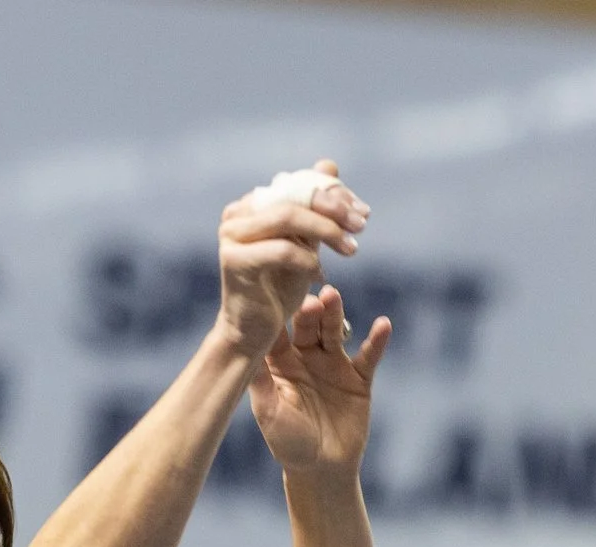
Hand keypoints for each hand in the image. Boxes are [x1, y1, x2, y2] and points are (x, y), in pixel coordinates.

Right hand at [214, 160, 368, 357]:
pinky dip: (307, 260)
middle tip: (362, 225)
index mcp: (251, 204)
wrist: (253, 333)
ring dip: (327, 231)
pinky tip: (320, 275)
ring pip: (288, 218)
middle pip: (294, 197)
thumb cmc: (278, 288)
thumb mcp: (303, 243)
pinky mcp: (233, 261)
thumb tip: (329, 164)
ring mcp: (231, 235)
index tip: (364, 213)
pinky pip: (282, 250)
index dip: (334, 194)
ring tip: (351, 248)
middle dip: (334, 209)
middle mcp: (236, 214)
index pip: (298, 185)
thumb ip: (314, 207)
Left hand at [249, 286, 393, 476]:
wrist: (323, 469)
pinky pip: (368, 356)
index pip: (279, 332)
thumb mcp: (270, 413)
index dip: (279, 316)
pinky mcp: (358, 378)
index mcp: (281, 363)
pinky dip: (376, 341)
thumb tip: (245, 354)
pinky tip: (383, 324)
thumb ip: (261, 384)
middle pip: (309, 327)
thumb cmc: (288, 444)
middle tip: (311, 298)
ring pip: (335, 333)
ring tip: (333, 299)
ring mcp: (333, 365)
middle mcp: (306, 357)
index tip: (277, 297)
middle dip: (310, 312)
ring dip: (335, 314)